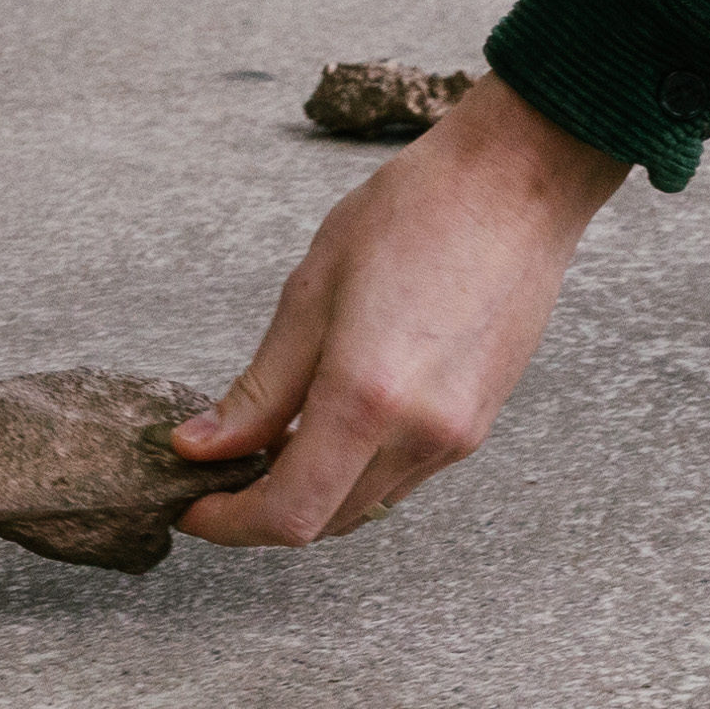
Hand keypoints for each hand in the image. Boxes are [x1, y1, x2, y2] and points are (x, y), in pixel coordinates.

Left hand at [172, 74, 628, 546]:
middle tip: (217, 471)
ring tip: (269, 440)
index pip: (288, 513)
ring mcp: (457, 436)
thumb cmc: (414, 215)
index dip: (229, 523)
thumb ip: (258, 390)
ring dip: (311, 492)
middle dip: (263, 510)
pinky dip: (355, 470)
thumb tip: (201, 446)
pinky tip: (329, 421)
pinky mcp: (478, 425)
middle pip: (325, 522)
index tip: (192, 506)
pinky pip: (401, 476)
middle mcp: (420, 435)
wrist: (517, 185)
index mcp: (366, 399)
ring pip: (365, 505)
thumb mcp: (310, 293)